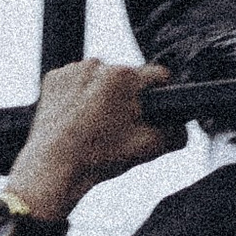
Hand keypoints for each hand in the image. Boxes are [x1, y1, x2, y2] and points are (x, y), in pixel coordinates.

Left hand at [4, 60, 178, 215]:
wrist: (53, 170)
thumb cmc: (95, 159)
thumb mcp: (145, 150)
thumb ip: (172, 136)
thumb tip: (182, 130)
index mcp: (125, 77)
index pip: (157, 76)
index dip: (159, 96)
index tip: (152, 108)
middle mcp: (99, 65)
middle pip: (126, 79)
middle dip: (126, 99)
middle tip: (117, 127)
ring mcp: (74, 70)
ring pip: (99, 80)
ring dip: (101, 96)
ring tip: (93, 126)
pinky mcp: (54, 78)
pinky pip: (75, 82)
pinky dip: (77, 96)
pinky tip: (76, 120)